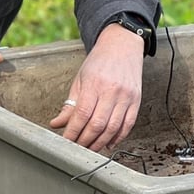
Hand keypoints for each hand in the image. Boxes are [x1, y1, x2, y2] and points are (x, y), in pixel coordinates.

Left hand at [49, 24, 143, 151]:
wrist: (122, 46)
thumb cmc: (99, 61)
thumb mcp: (80, 79)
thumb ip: (70, 104)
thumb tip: (57, 124)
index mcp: (94, 84)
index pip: (81, 114)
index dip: (73, 132)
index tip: (66, 141)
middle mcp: (112, 91)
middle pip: (97, 124)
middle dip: (85, 141)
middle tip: (77, 148)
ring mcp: (126, 96)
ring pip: (113, 128)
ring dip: (100, 142)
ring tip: (90, 148)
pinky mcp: (136, 100)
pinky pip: (128, 125)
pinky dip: (118, 137)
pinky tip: (108, 143)